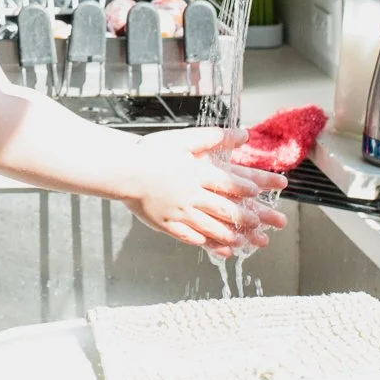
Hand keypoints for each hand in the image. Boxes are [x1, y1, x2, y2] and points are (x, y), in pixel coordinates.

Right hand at [123, 127, 286, 252]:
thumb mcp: (183, 138)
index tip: (257, 193)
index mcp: (197, 173)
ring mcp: (179, 212)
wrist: (122, 171)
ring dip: (228, 235)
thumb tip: (243, 134)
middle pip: (224, 209)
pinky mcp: (166, 224)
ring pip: (210, 227)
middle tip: (258, 223)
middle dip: (243, 218)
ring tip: (241, 241)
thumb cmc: (150, 152)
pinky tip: (211, 246)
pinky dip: (203, 243)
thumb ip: (213, 136)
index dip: (244, 189)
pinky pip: (188, 236)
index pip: (228, 183)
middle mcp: (192, 195)